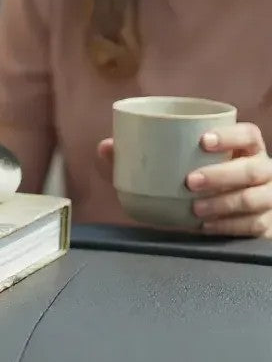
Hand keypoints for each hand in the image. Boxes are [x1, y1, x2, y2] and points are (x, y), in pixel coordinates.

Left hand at [97, 125, 271, 237]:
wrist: (221, 213)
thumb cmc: (194, 178)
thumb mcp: (170, 165)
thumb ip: (136, 156)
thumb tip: (106, 148)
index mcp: (244, 148)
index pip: (247, 134)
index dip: (229, 135)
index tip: (202, 140)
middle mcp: (262, 170)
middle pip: (253, 169)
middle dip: (222, 175)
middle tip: (190, 182)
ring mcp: (268, 197)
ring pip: (254, 199)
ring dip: (224, 204)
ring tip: (195, 209)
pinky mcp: (266, 224)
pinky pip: (253, 226)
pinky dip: (228, 227)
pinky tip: (206, 227)